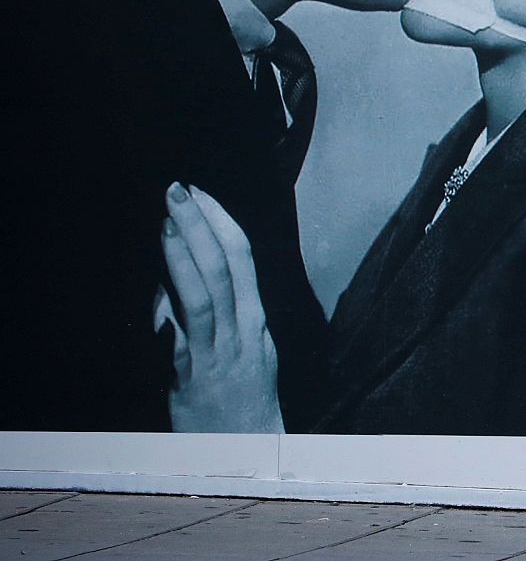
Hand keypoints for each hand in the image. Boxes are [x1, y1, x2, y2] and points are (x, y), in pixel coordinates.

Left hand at [156, 183, 283, 432]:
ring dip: (186, 255)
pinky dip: (173, 310)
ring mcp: (221, 353)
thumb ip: (211, 311)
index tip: (202, 193)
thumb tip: (174, 274)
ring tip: (167, 223)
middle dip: (202, 225)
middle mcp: (244, 330)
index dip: (223, 222)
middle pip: (226, 268)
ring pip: (206, 295)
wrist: (247, 447)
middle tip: (179, 190)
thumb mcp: (237, 346)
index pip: (244, 259)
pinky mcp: (197, 377)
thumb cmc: (239, 396)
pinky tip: (158, 287)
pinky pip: (185, 338)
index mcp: (255, 319)